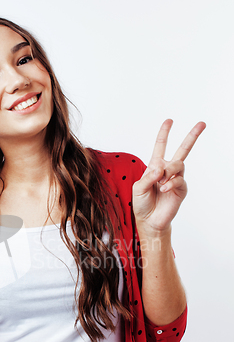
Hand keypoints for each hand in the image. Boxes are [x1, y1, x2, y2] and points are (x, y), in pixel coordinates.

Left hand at [132, 119, 205, 235]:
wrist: (149, 220)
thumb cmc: (142, 203)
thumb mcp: (138, 188)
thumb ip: (148, 176)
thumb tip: (161, 167)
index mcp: (155, 166)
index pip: (161, 146)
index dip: (165, 133)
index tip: (169, 121)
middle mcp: (167, 170)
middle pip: (182, 150)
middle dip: (192, 136)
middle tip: (202, 124)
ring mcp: (175, 179)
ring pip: (178, 164)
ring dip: (168, 171)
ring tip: (161, 182)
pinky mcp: (181, 189)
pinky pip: (179, 180)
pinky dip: (170, 183)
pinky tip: (163, 189)